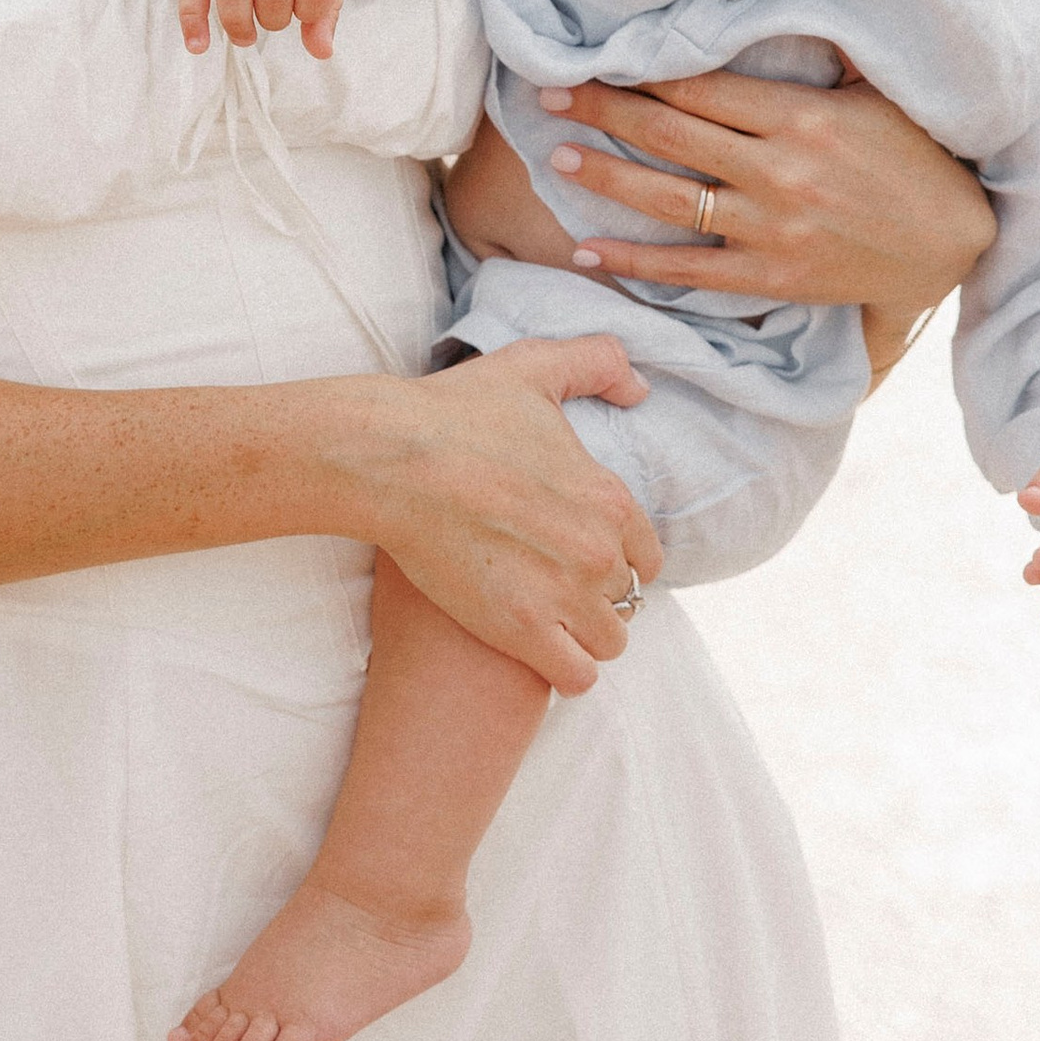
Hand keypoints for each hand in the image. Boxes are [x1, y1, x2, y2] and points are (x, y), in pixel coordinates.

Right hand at [336, 338, 661, 695]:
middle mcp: (599, 551)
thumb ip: (598, 364)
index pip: (647, 554)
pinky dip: (565, 670)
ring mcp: (564, 595)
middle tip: (552, 587)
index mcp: (609, 497)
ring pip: (609, 642)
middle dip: (595, 595)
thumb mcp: (533, 367)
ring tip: (546, 622)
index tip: (579, 556)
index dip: (616, 557)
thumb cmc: (454, 412)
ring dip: (583, 635)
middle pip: (627, 599)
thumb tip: (641, 389)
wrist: (392, 460)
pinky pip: (577, 676)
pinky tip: (536, 651)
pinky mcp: (523, 630)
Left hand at [536, 64, 994, 317]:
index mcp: (801, 117)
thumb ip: (823, 55)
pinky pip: (689, 268)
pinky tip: (587, 250)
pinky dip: (634, 261)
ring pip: (668, 199)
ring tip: (560, 156)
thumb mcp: (877, 93)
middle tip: (549, 94)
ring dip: (607, 178)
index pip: (701, 86)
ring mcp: (772, 228)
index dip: (640, 69)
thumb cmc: (915, 157)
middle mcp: (779, 171)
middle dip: (604, 110)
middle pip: (670, 133)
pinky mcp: (772, 276)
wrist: (952, 245)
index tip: (593, 55)